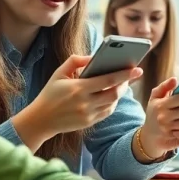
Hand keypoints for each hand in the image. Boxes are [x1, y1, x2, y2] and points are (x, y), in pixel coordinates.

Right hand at [13, 55, 140, 150]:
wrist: (40, 120)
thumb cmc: (50, 93)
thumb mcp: (58, 73)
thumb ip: (76, 61)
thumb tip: (93, 56)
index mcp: (78, 88)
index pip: (108, 80)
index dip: (125, 74)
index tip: (138, 69)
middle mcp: (85, 103)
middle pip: (114, 93)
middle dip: (126, 83)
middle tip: (133, 75)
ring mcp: (88, 115)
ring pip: (113, 103)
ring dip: (120, 93)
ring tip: (123, 83)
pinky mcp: (89, 123)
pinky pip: (107, 111)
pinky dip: (112, 102)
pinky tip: (112, 94)